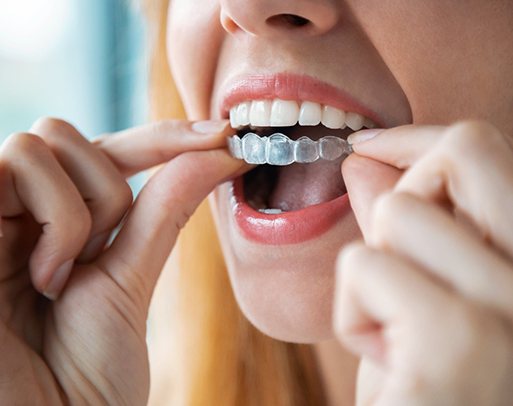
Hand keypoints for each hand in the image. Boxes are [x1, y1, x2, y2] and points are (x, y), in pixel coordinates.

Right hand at [0, 117, 246, 404]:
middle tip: (95, 258)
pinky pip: (15, 166)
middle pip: (65, 134)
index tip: (223, 134)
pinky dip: (56, 221)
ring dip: (76, 211)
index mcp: (54, 224)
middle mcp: (15, 213)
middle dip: (103, 190)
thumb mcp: (132, 279)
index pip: (106, 153)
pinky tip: (41, 278)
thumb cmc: (87, 373)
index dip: (161, 137)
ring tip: (59, 278)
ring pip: (40, 143)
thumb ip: (163, 210)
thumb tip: (216, 151)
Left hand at [335, 121, 512, 404]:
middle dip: (403, 196)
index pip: (485, 149)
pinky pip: (364, 266)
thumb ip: (409, 224)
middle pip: (460, 153)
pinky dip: (355, 313)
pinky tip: (389, 363)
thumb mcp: (424, 293)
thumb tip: (364, 160)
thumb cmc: (428, 383)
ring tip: (399, 333)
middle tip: (396, 263)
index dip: (418, 139)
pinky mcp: (458, 340)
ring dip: (374, 274)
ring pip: (396, 214)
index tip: (370, 145)